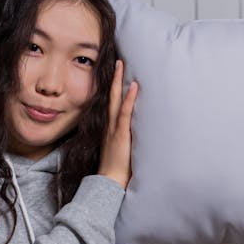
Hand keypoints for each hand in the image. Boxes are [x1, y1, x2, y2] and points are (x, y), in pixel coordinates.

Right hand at [98, 60, 137, 188]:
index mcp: (110, 128)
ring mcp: (114, 129)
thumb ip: (125, 139)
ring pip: (116, 100)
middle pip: (111, 96)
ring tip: (123, 65)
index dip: (114, 88)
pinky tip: (133, 87)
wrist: (109, 182)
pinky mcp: (121, 135)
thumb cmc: (117, 169)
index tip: (117, 73)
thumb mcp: (120, 150)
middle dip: (114, 78)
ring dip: (119, 81)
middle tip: (118, 61)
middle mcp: (110, 125)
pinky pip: (125, 114)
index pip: (112, 103)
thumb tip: (135, 133)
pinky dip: (129, 100)